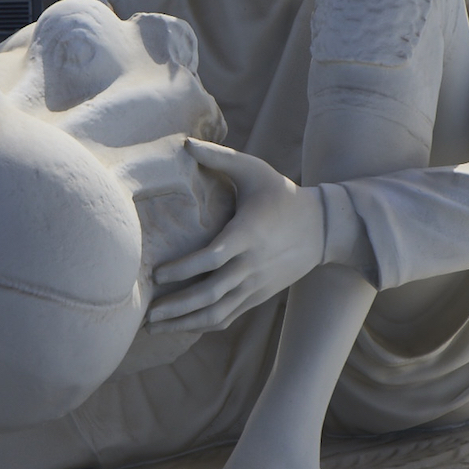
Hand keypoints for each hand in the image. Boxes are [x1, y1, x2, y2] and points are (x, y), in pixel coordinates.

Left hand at [147, 139, 324, 332]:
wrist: (322, 228)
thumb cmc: (281, 194)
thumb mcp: (255, 170)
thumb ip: (220, 157)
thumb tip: (185, 141)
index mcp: (247, 235)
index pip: (212, 258)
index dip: (184, 269)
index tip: (156, 275)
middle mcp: (251, 265)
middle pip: (211, 294)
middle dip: (177, 307)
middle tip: (146, 314)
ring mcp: (255, 285)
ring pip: (218, 313)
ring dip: (185, 323)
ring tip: (153, 327)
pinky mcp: (258, 296)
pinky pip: (227, 318)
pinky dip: (202, 325)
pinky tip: (179, 326)